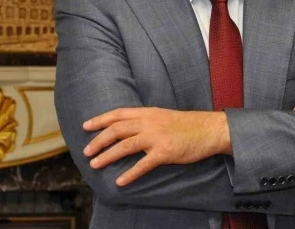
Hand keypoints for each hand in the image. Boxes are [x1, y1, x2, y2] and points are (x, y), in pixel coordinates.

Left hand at [82, 108, 229, 185]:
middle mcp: (149, 122)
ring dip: (107, 156)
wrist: (209, 130)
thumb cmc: (187, 124)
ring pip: (125, 146)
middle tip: (86, 151)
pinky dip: (130, 174)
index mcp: (148, 112)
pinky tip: (120, 182)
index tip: (86, 126)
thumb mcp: (163, 115)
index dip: (100, 119)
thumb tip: (128, 127)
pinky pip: (143, 165)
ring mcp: (156, 137)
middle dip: (98, 140)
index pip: (118, 114)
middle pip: (117, 129)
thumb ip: (146, 119)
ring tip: (95, 164)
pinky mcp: (164, 153)